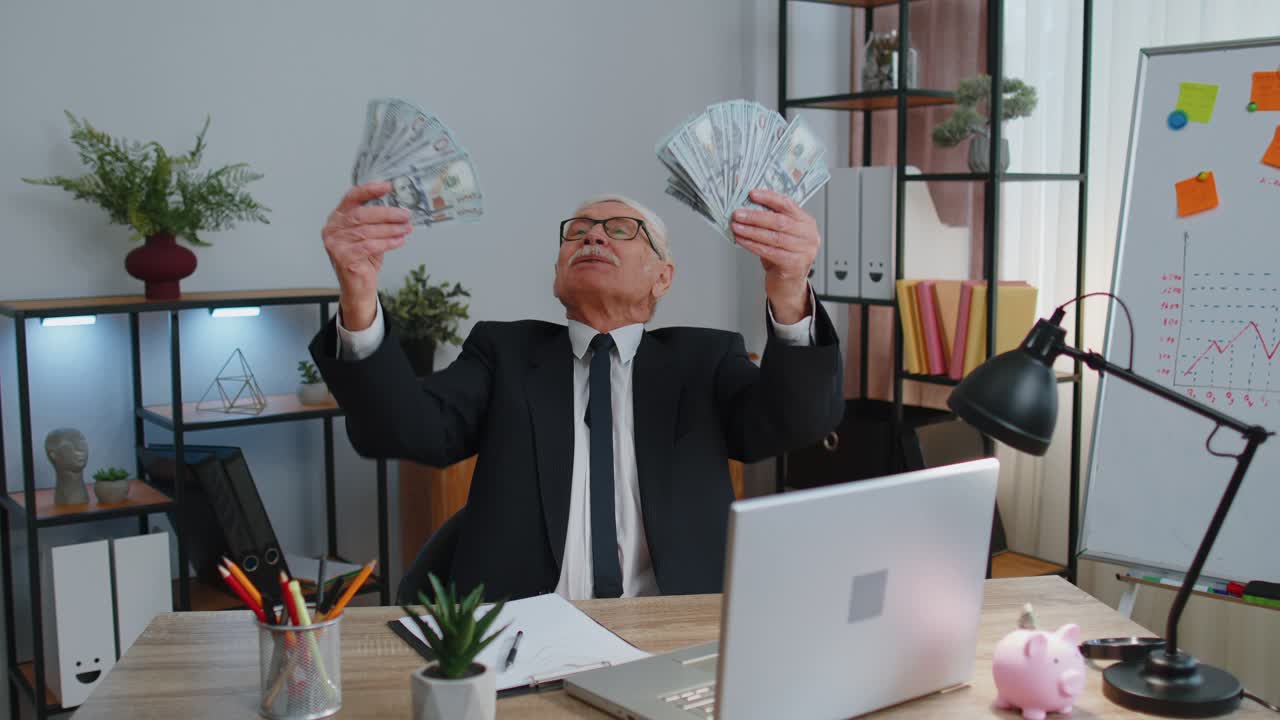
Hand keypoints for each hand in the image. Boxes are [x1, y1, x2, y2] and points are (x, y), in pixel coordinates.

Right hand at [322, 182, 411, 330]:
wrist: (358, 287)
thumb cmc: (363, 260)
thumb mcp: (368, 236)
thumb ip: (375, 221)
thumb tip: (399, 208)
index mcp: (337, 218)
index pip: (351, 197)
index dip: (369, 190)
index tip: (388, 186)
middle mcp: (332, 229)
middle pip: (361, 214)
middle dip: (387, 213)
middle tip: (405, 214)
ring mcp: (335, 244)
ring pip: (367, 231)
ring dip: (391, 229)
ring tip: (406, 228)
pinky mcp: (343, 257)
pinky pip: (370, 246)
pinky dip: (388, 242)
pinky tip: (399, 241)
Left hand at [730, 189, 818, 323]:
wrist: (789, 286)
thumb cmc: (783, 258)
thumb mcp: (782, 235)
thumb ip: (771, 221)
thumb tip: (747, 207)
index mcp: (807, 223)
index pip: (788, 204)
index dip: (769, 198)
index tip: (752, 194)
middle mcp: (809, 236)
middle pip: (779, 221)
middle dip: (755, 216)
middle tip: (738, 213)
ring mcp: (804, 252)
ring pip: (773, 237)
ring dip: (751, 231)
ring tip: (736, 226)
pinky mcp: (794, 265)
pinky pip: (769, 252)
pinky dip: (752, 245)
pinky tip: (741, 240)